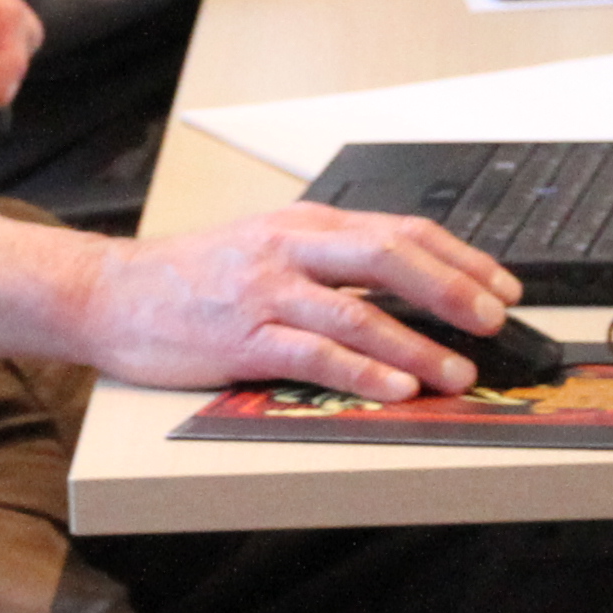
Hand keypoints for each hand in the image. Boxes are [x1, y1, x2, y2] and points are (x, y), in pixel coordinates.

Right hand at [75, 205, 521, 393]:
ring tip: (457, 371)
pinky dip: (361, 371)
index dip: (459, 257)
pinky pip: (313, 355)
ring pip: (358, 312)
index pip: (399, 230)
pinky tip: (394, 387)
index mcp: (304, 225)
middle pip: (389, 257)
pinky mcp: (242, 338)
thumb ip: (331, 262)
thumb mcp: (268, 248)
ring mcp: (266, 293)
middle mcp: (290, 250)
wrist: (111, 293)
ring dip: (417, 345)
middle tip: (492, 320)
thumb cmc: (193, 278)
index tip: (501, 285)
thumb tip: (409, 286)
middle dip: (451, 289)